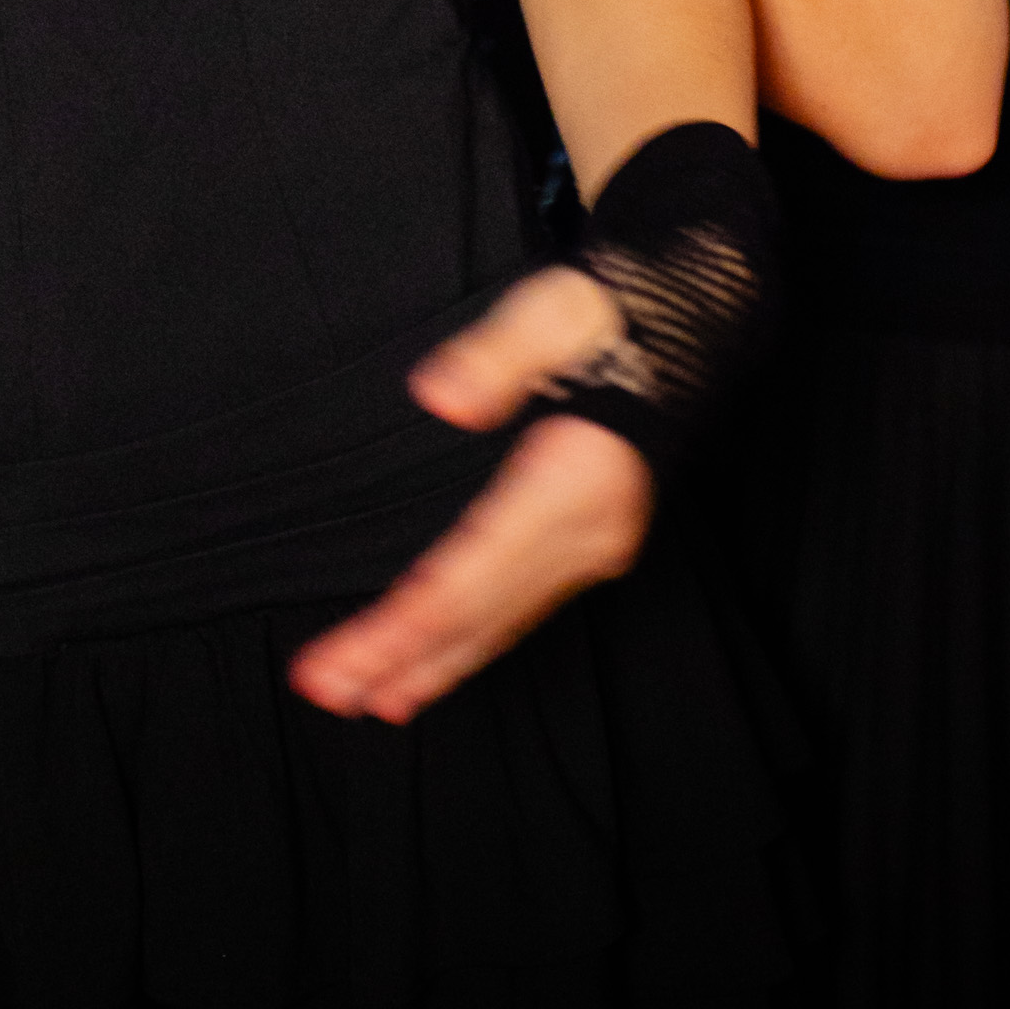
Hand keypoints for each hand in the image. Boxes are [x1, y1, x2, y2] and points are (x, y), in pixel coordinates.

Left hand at [288, 266, 651, 727]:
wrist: (686, 322)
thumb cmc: (608, 312)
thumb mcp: (553, 311)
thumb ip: (494, 356)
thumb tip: (438, 398)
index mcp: (571, 483)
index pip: (472, 575)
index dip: (403, 624)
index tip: (341, 656)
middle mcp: (586, 533)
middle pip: (479, 612)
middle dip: (399, 655)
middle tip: (324, 688)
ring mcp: (592, 546)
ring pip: (501, 621)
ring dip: (432, 662)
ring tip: (366, 697)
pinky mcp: (587, 545)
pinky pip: (520, 610)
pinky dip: (472, 642)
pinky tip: (435, 663)